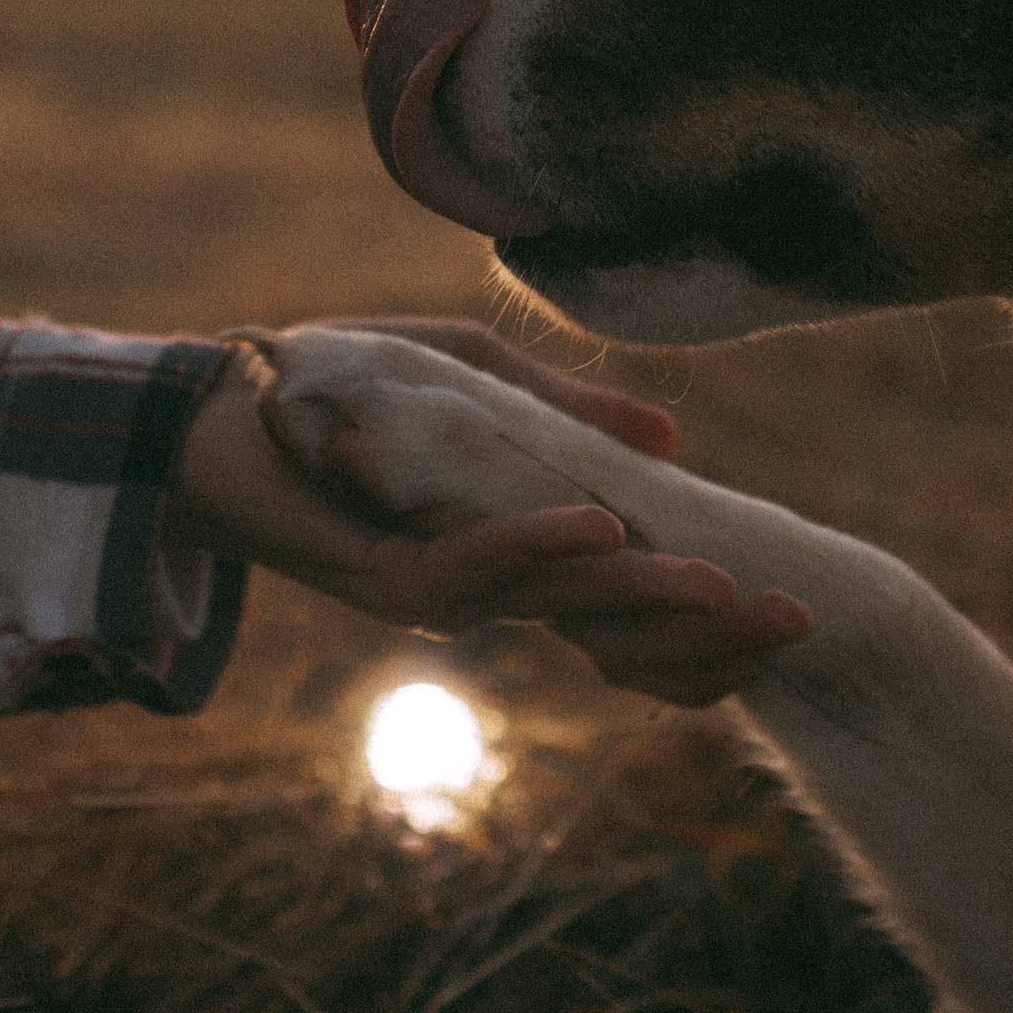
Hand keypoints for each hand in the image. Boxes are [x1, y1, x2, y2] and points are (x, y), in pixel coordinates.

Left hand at [159, 322, 810, 706]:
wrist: (213, 407)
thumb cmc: (344, 392)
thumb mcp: (475, 383)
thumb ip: (564, 412)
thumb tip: (669, 437)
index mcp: (518, 547)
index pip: (632, 595)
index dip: (707, 616)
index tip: (796, 610)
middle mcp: (485, 584)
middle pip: (614, 623)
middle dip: (706, 628)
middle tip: (799, 624)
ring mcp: (434, 588)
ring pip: (554, 605)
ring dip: (640, 598)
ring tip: (725, 590)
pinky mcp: (376, 573)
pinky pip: (470, 564)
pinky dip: (535, 542)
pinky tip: (601, 529)